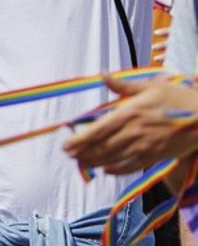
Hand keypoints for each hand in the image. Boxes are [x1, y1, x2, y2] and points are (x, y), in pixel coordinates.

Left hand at [63, 74, 197, 172]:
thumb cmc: (178, 97)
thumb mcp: (151, 86)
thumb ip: (124, 86)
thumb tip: (103, 75)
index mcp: (131, 112)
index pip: (99, 129)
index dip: (81, 139)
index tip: (67, 144)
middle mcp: (135, 132)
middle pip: (103, 146)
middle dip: (83, 151)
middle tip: (69, 155)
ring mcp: (145, 147)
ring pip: (114, 157)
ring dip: (95, 161)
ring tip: (81, 162)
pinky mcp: (156, 156)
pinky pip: (132, 166)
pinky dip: (117, 169)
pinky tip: (107, 169)